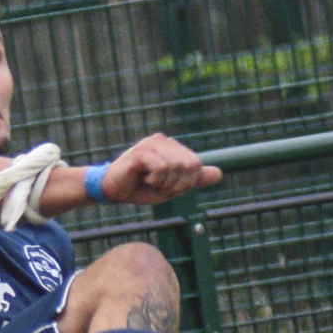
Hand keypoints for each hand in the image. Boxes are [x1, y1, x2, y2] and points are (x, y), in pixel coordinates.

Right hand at [102, 134, 220, 204]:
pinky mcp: (141, 151)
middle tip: (159, 186)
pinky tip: (143, 179)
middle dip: (177, 184)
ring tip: (150, 182)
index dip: (187, 183)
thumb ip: (194, 179)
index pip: (196, 165)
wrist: (113, 191)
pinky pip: (162, 168)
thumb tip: (220, 174)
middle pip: (189, 166)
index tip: (169, 187)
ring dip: (165, 184)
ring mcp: (151, 143)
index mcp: (172, 146)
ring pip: (176, 167)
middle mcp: (163, 140)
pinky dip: (155, 181)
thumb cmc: (141, 188)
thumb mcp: (172, 187)